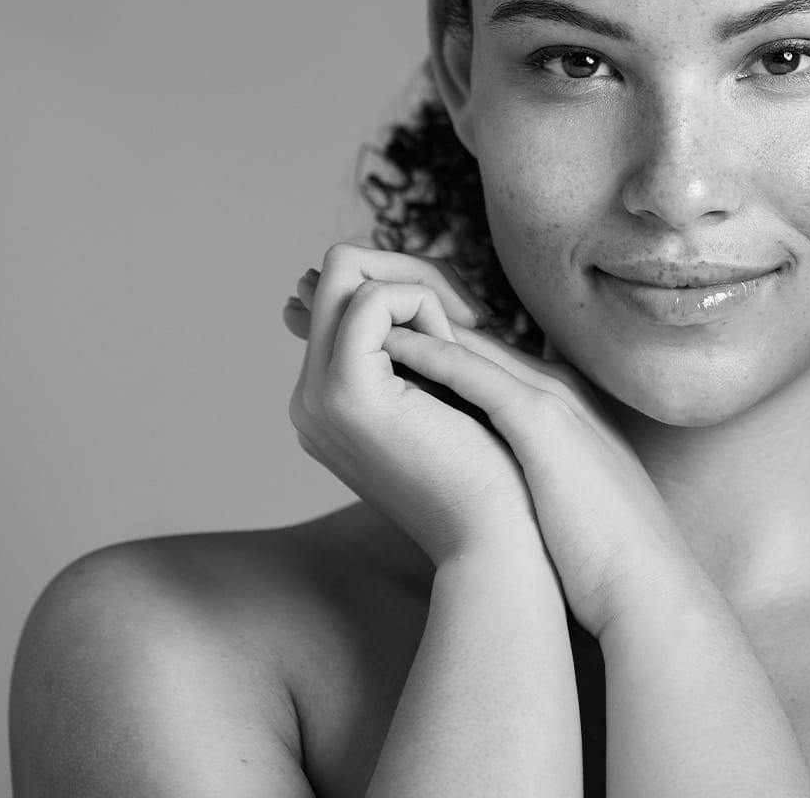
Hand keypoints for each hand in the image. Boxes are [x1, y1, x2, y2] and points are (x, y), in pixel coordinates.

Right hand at [285, 243, 541, 567]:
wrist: (499, 538)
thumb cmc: (495, 474)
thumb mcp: (452, 393)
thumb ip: (425, 348)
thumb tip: (418, 291)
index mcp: (331, 399)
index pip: (344, 296)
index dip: (408, 287)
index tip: (466, 325)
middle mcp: (310, 397)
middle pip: (339, 272)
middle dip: (414, 274)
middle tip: (472, 319)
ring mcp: (318, 396)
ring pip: (347, 271)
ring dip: (421, 290)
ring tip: (465, 343)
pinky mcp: (347, 393)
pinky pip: (372, 299)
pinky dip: (424, 305)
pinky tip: (458, 351)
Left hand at [381, 323, 701, 638]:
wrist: (647, 588)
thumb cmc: (606, 560)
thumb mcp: (566, 500)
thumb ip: (535, 475)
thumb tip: (492, 487)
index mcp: (566, 408)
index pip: (492, 363)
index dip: (441, 350)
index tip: (388, 348)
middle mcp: (560, 390)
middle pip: (479, 340)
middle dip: (420, 322)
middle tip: (366, 317)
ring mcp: (554, 400)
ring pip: (475, 345)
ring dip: (418, 324)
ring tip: (363, 315)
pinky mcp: (543, 423)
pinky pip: (477, 375)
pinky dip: (432, 355)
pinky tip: (390, 347)